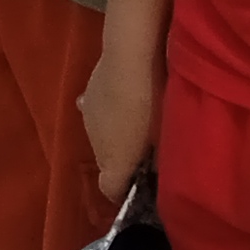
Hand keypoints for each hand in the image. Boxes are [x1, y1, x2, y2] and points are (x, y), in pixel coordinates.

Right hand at [80, 37, 160, 203]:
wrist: (130, 59)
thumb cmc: (153, 104)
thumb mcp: (163, 137)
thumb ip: (159, 158)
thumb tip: (159, 168)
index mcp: (112, 162)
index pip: (112, 190)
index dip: (127, 191)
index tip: (146, 185)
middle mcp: (94, 145)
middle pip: (107, 162)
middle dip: (124, 160)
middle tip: (149, 149)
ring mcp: (86, 118)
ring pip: (101, 136)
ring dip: (116, 134)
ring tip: (139, 120)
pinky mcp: (86, 94)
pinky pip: (98, 113)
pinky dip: (110, 111)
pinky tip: (125, 98)